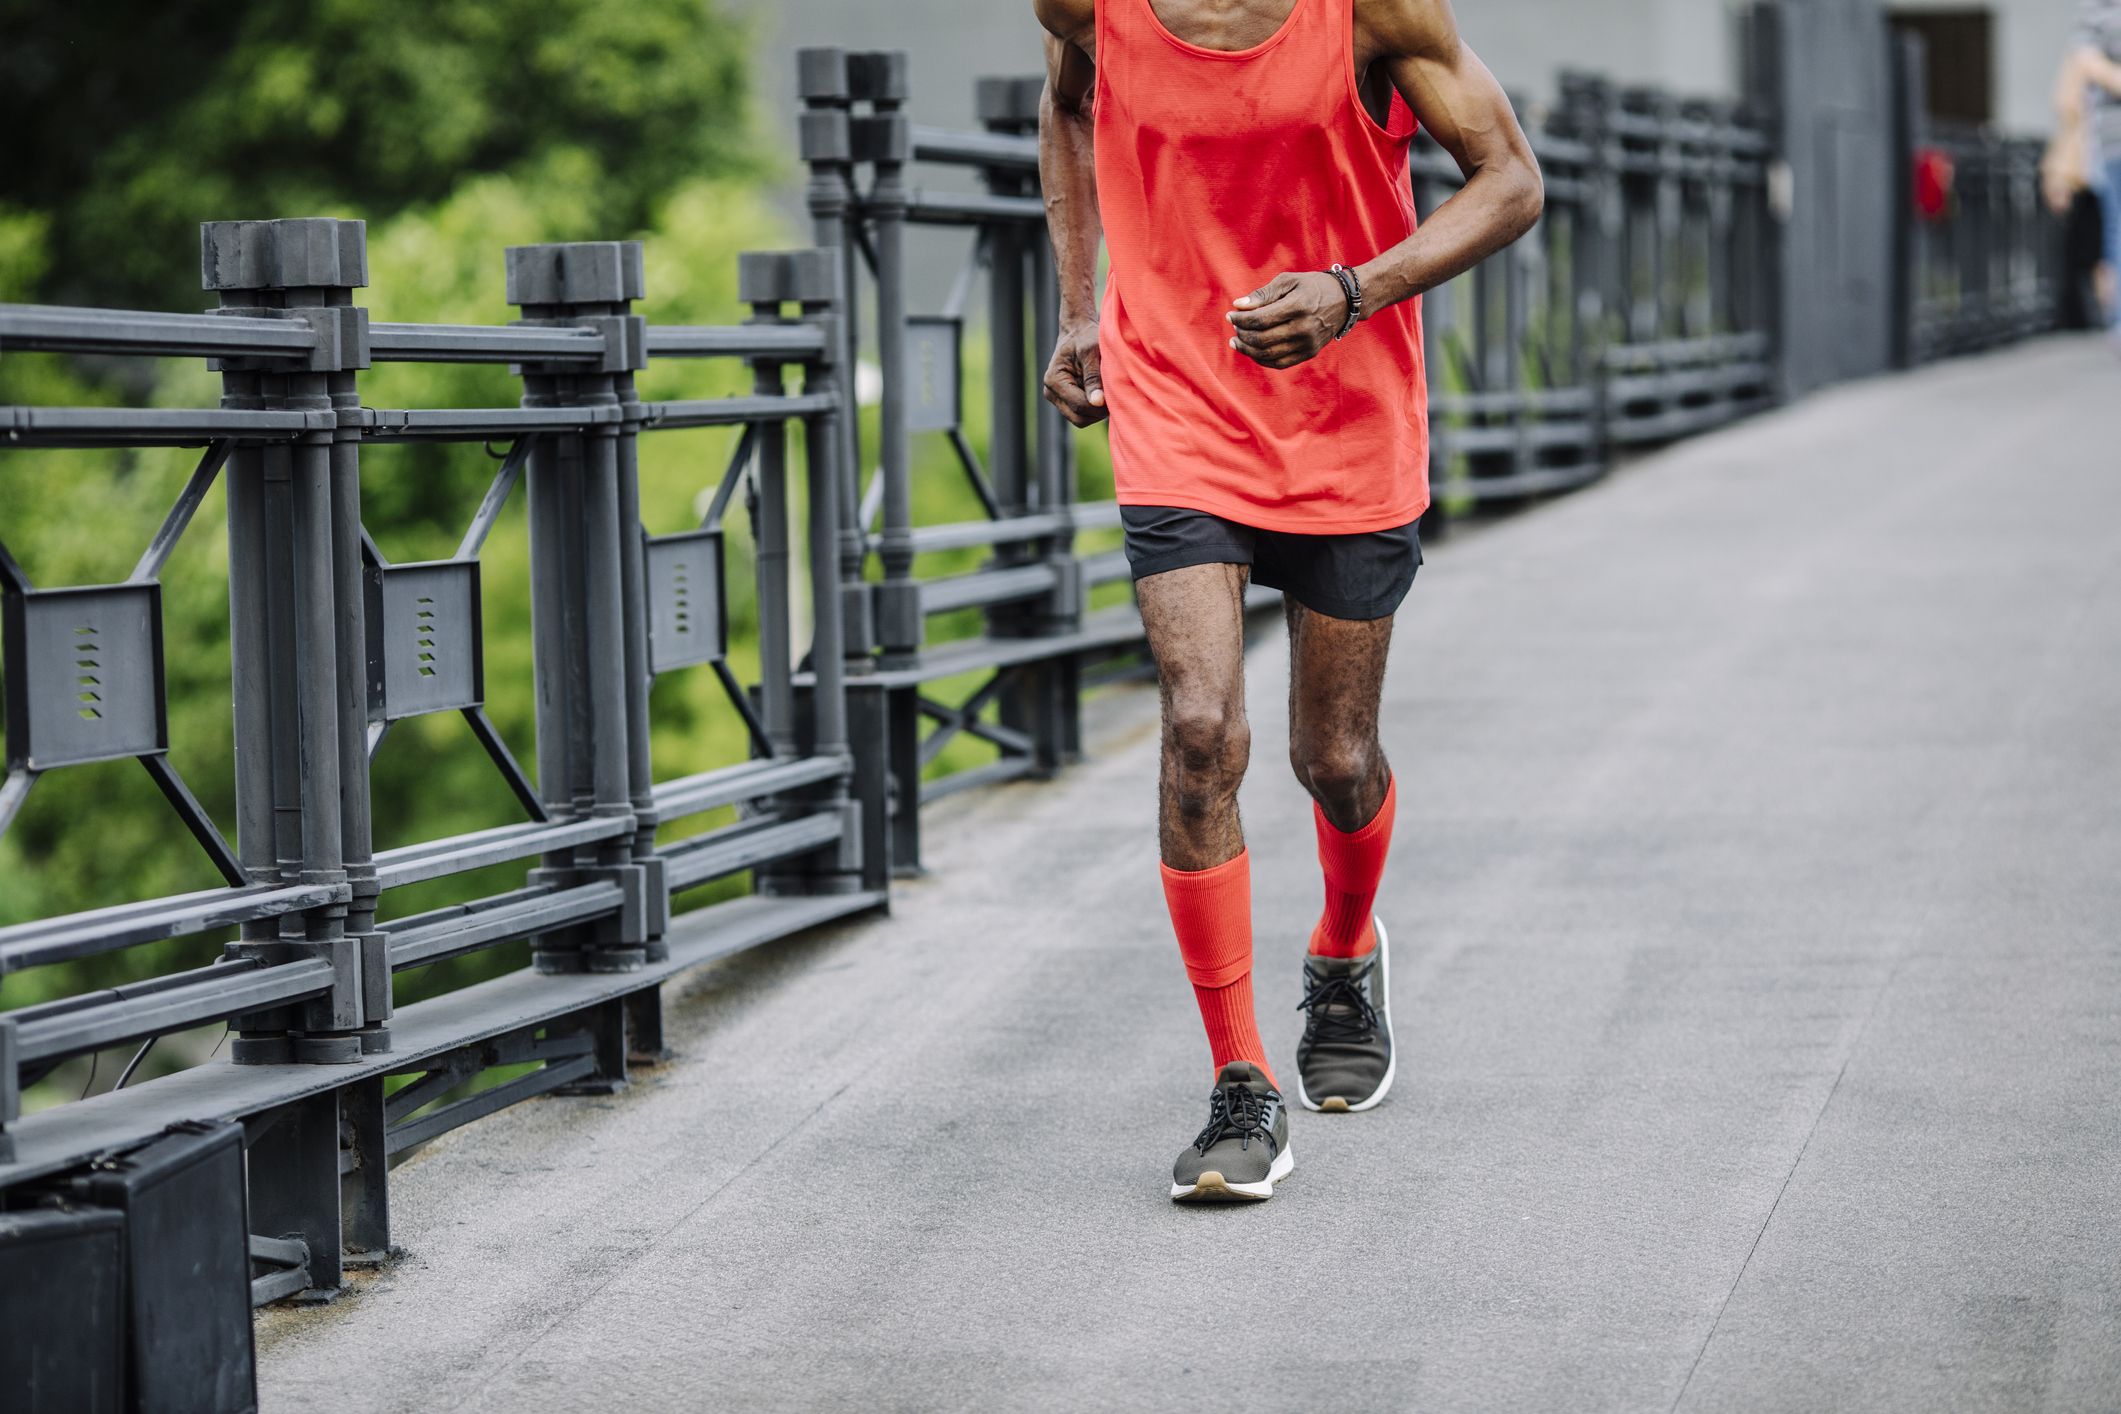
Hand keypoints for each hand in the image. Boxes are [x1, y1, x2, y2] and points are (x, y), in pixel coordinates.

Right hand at [1042, 320, 1106, 425]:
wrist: (1078, 331)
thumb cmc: (1086, 337)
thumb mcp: (1092, 351)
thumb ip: (1094, 376)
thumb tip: (1098, 402)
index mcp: (1054, 380)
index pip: (1079, 406)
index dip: (1100, 405)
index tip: (1116, 393)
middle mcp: (1051, 393)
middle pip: (1079, 419)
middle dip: (1098, 411)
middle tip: (1113, 394)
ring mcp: (1057, 399)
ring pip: (1082, 420)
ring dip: (1097, 410)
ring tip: (1106, 389)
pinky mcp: (1065, 402)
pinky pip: (1083, 415)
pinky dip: (1095, 408)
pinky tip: (1100, 391)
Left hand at [1226, 271, 1351, 369]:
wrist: (1345, 301)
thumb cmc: (1312, 287)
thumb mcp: (1289, 281)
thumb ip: (1263, 294)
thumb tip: (1238, 305)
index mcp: (1298, 306)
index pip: (1260, 319)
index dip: (1241, 319)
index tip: (1231, 315)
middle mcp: (1304, 328)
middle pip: (1262, 339)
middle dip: (1242, 334)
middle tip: (1235, 327)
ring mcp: (1308, 344)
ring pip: (1268, 354)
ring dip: (1248, 349)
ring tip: (1237, 340)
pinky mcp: (1309, 353)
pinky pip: (1279, 363)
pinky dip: (1262, 358)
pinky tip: (1252, 350)